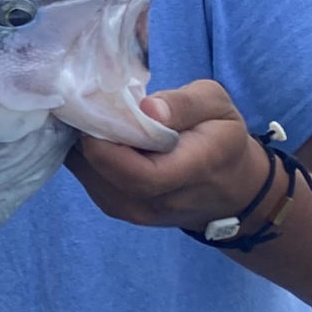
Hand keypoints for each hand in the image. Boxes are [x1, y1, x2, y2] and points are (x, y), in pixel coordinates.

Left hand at [68, 79, 270, 231]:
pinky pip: (86, 178)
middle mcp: (158, 202)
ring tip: (96, 114)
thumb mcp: (217, 106)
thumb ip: (184, 104)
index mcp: (191, 172)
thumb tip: (147, 108)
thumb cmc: (221, 139)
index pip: (137, 172)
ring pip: (88, 175)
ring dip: (83, 143)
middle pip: (103, 172)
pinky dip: (84, 153)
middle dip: (89, 133)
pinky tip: (98, 133)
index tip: (101, 104)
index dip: (107, 139)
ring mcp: (133, 212)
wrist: (228, 189)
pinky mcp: (115, 208)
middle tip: (91, 100)